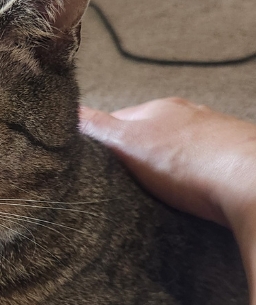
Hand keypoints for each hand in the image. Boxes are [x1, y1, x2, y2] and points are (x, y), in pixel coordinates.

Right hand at [79, 98, 255, 241]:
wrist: (249, 182)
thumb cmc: (188, 162)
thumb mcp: (127, 142)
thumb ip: (96, 127)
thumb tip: (67, 111)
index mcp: (159, 109)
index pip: (116, 120)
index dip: (99, 142)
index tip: (88, 164)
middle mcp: (189, 115)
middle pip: (149, 135)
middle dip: (135, 156)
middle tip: (121, 184)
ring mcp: (214, 135)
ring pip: (178, 151)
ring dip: (166, 168)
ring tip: (156, 193)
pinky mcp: (232, 158)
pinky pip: (202, 167)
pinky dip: (193, 179)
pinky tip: (190, 195)